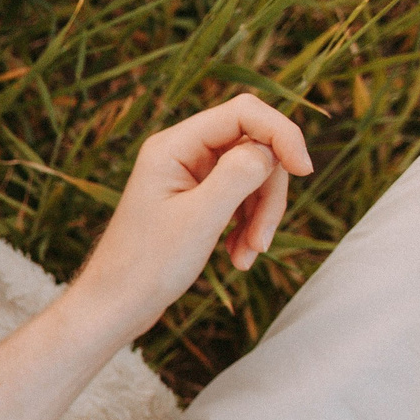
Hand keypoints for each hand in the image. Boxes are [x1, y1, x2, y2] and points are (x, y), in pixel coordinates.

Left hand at [71, 92, 312, 338]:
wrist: (114, 307)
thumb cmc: (146, 267)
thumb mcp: (200, 218)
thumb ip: (238, 175)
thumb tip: (271, 149)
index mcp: (173, 146)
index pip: (244, 112)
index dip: (282, 134)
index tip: (305, 170)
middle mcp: (180, 153)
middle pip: (255, 147)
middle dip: (268, 192)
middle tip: (262, 239)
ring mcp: (189, 176)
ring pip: (253, 175)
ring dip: (261, 215)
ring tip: (248, 256)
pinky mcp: (196, 199)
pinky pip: (241, 198)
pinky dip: (248, 226)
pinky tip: (239, 258)